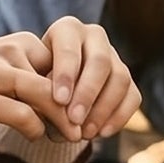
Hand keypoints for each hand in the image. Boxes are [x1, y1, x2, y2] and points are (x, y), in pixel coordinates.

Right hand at [0, 28, 137, 144]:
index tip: (84, 113)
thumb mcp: (1, 68)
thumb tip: (70, 101)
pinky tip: (35, 135)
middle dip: (78, 109)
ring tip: (72, 137)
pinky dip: (35, 130)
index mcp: (19, 43)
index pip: (64, 66)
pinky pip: (22, 116)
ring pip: (47, 97)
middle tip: (86, 130)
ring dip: (64, 122)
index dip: (79, 92)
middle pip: (61, 82)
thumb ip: (32, 77)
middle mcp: (8, 52)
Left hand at [34, 15, 139, 138]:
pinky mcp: (127, 79)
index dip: (66, 74)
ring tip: (85, 133)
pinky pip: (133, 96)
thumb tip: (58, 111)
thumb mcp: (31, 81)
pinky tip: (102, 133)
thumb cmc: (34, 83)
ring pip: (120, 78)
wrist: (50, 90)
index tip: (59, 100)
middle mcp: (94, 37)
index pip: (70, 48)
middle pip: (100, 61)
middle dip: (88, 93)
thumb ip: (42, 91)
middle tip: (74, 119)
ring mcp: (114, 56)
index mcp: (67, 29)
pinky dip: (119, 117)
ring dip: (103, 109)